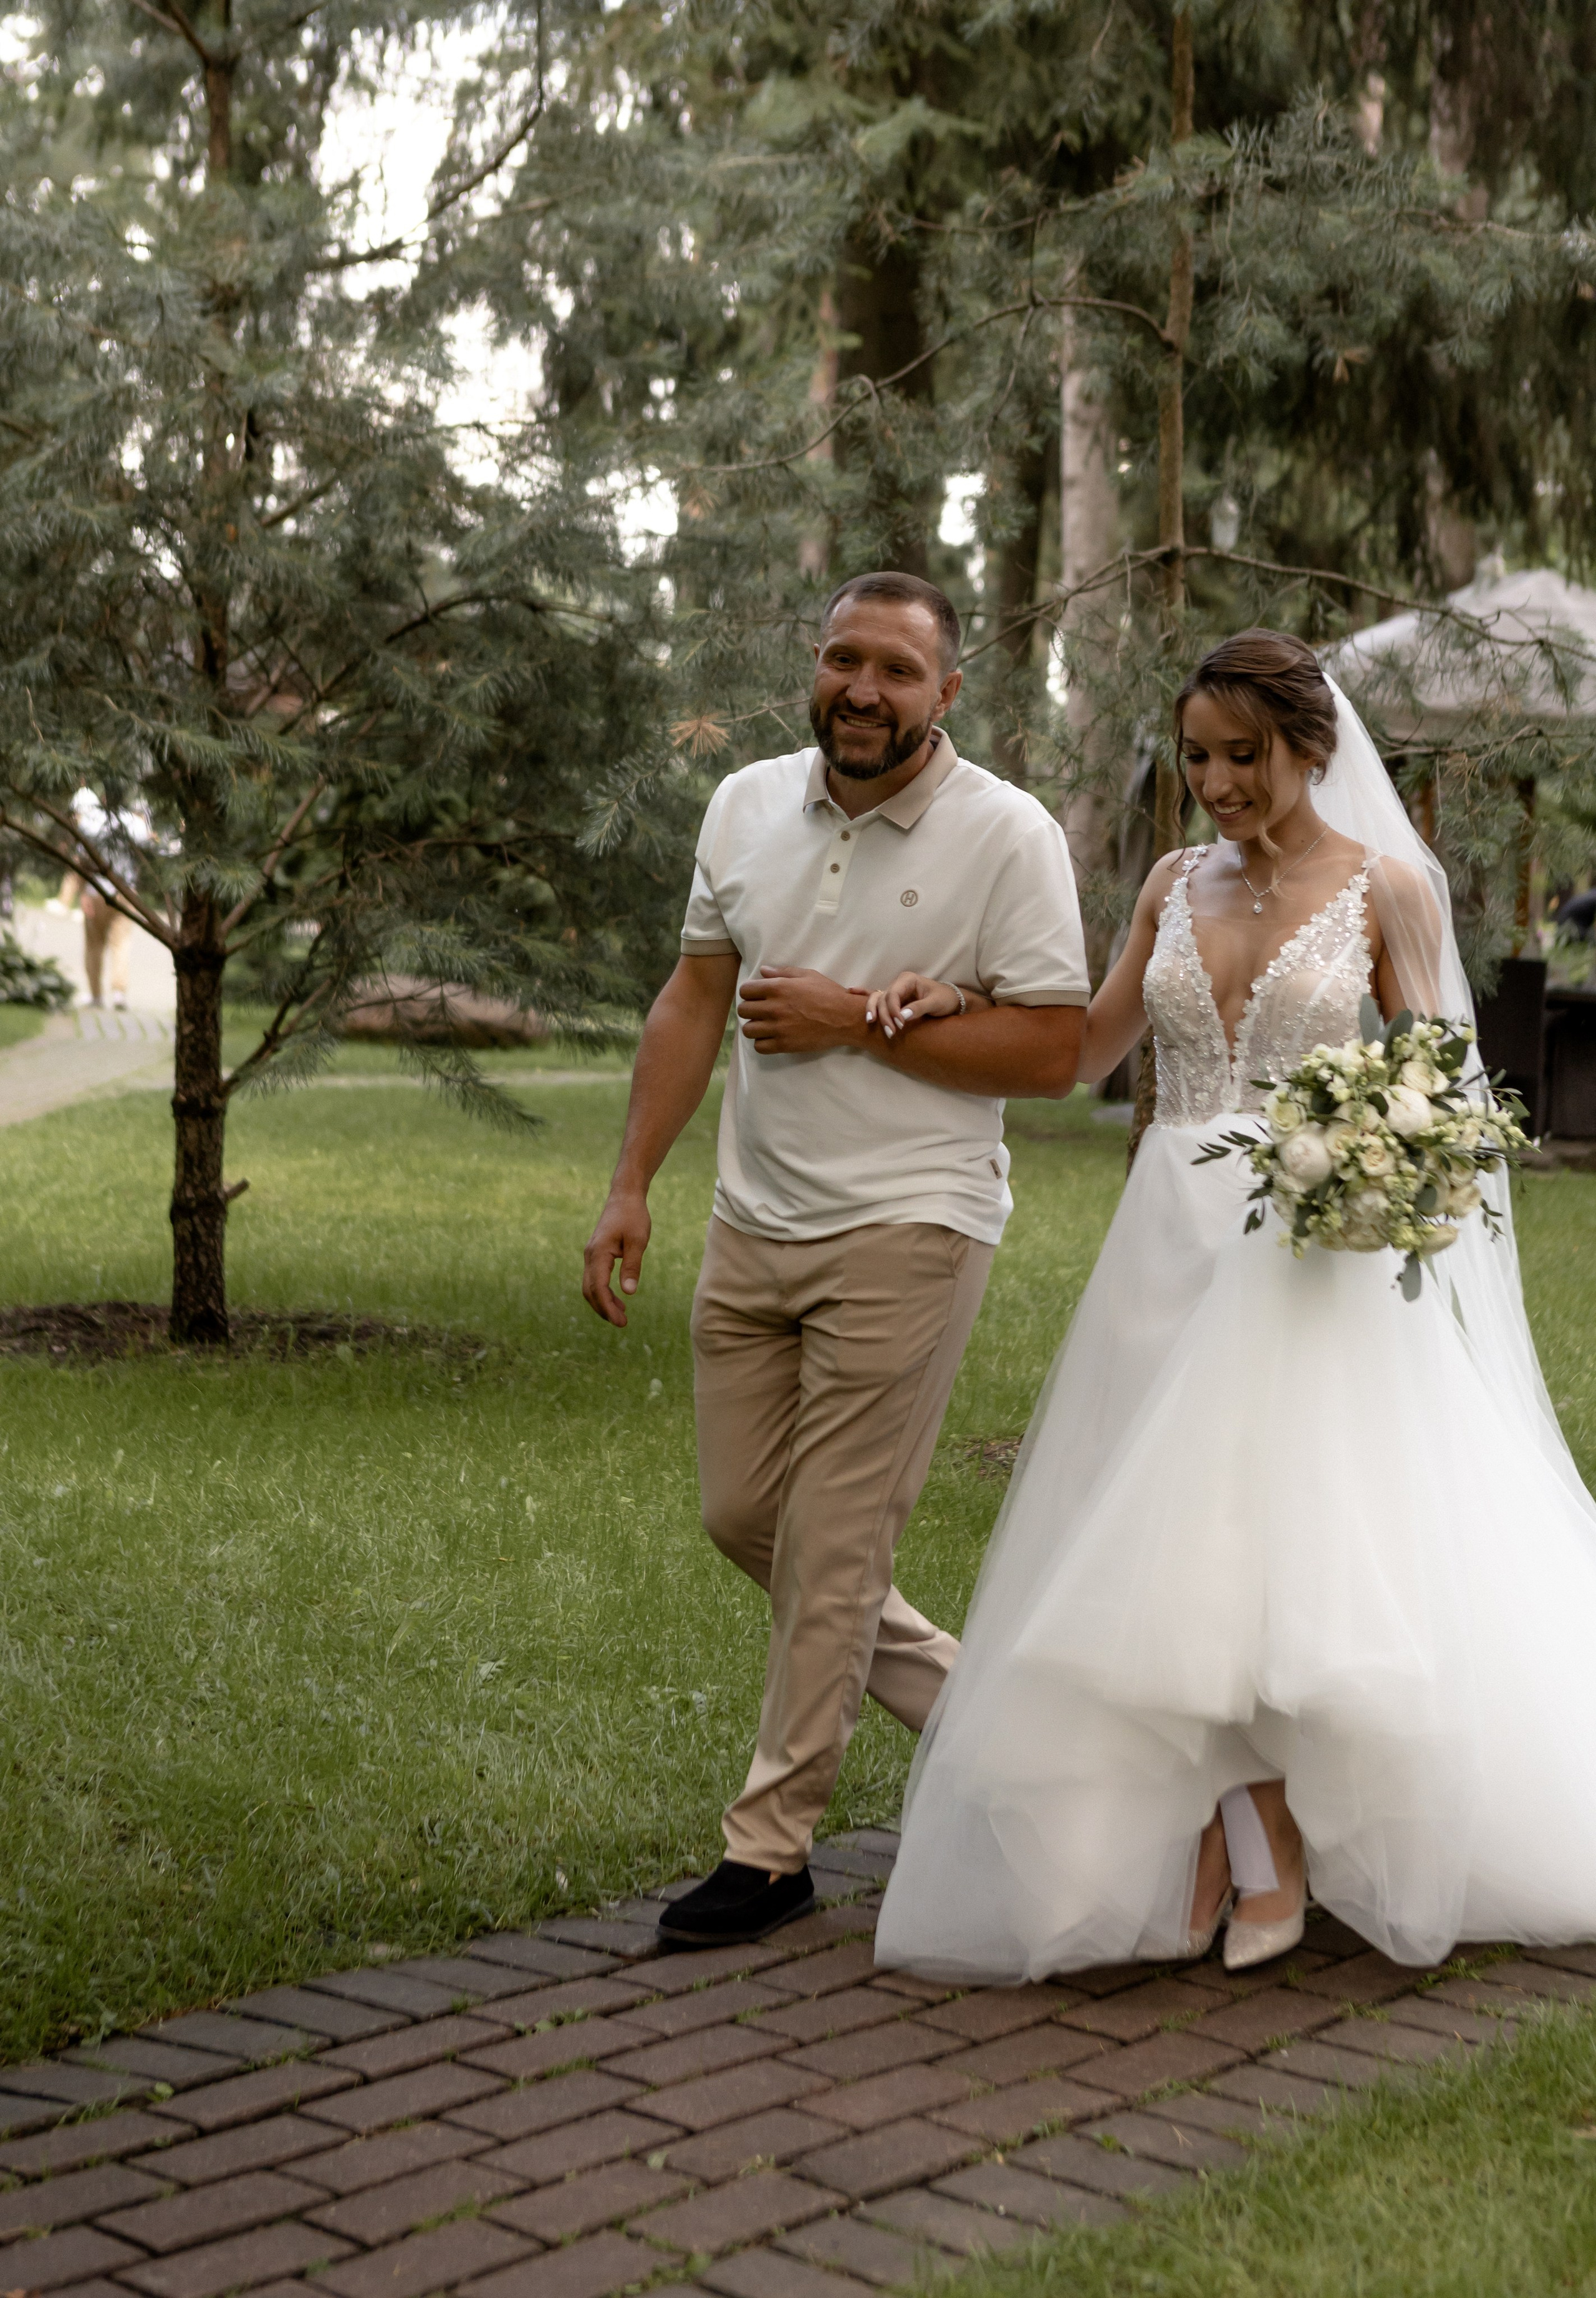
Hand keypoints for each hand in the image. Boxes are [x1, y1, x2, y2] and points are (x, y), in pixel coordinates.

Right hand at [582, 1186, 650, 1326]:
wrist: (624, 1196)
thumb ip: (632, 1266)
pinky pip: (595, 1278)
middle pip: (589, 1291)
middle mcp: (590, 1256)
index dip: (607, 1307)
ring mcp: (591, 1255)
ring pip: (590, 1286)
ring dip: (603, 1302)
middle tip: (622, 1323)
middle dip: (603, 1309)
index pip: (598, 1288)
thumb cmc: (633, 1216)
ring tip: (621, 1315)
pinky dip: (603, 1292)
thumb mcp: (637, 1242)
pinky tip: (618, 1299)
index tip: (621, 1321)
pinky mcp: (596, 1254)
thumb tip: (629, 1292)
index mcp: (598, 1253)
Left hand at [737, 966, 867, 1055]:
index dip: (749, 993)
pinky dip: (762, 1042)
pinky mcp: (784, 1044)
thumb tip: (763, 971)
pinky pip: (759, 1046)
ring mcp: (778, 1028)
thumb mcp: (808, 976)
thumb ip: (783, 972)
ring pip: (748, 1030)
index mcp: (778, 987)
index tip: (756, 996)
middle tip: (760, 1011)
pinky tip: (771, 1037)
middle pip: (743, 1010)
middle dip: (750, 1009)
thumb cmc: (829, 994)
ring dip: (754, 1027)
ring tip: (765, 1025)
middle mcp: (774, 1007)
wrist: (845, 1018)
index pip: (745, 990)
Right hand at [860, 971, 963, 1040]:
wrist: (951, 1001)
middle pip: (882, 999)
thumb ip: (919, 1008)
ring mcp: (894, 991)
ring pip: (877, 1000)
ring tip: (871, 1023)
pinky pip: (876, 997)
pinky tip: (851, 991)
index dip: (893, 1010)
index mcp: (908, 980)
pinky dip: (864, 994)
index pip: (893, 994)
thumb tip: (903, 1016)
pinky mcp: (894, 1000)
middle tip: (890, 1033)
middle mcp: (898, 984)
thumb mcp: (936, 1003)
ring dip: (874, 1012)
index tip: (900, 1024)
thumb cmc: (945, 999)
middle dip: (883, 1015)